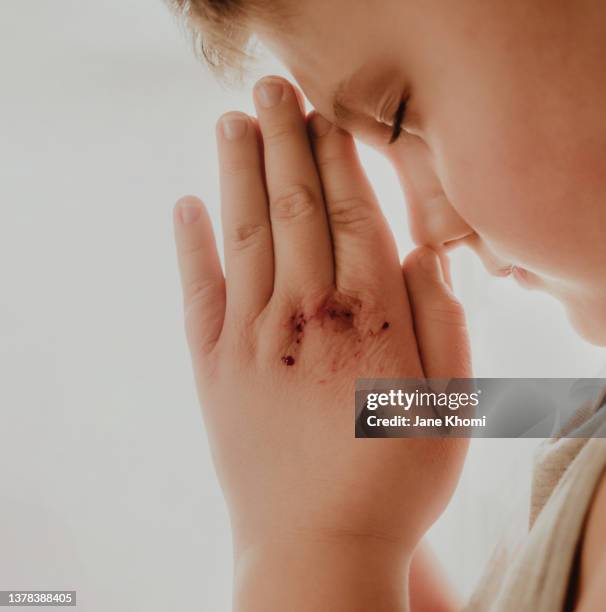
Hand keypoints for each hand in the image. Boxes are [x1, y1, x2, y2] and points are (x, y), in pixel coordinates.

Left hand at [173, 76, 470, 609]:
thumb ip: (443, 323)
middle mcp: (304, 316)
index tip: (326, 116)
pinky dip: (190, 245)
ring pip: (244, 235)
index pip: (351, 216)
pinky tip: (186, 204)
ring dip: (237, 172)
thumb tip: (428, 256)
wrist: (316, 549)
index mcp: (368, 321)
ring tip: (231, 123)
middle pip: (294, 208)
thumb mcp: (448, 407)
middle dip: (284, 142)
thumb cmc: (392, 482)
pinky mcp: (211, 370)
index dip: (337, 160)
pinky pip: (198, 293)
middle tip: (272, 88)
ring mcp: (250, 340)